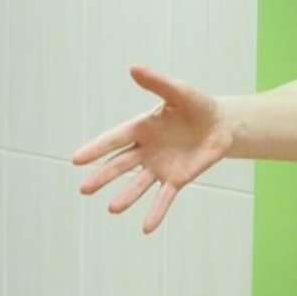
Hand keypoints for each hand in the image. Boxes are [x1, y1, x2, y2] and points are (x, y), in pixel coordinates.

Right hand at [71, 67, 233, 234]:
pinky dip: (156, 212)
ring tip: (112, 209)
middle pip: (120, 164)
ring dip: (126, 197)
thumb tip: (134, 68)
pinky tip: (147, 228)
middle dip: (103, 176)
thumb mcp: (179, 92)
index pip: (114, 139)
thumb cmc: (197, 106)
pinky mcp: (177, 179)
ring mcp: (159, 167)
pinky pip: (164, 198)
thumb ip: (158, 83)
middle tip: (84, 188)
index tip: (75, 160)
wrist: (221, 125)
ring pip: (138, 184)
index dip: (96, 149)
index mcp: (141, 128)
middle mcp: (146, 150)